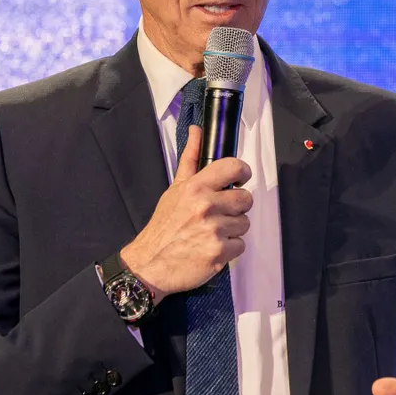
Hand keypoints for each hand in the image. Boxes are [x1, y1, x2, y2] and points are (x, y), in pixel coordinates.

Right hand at [120, 125, 251, 301]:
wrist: (149, 264)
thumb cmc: (164, 226)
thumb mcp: (175, 189)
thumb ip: (190, 159)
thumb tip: (197, 130)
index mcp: (196, 187)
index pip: (234, 167)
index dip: (242, 173)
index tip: (239, 180)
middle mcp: (206, 206)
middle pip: (246, 199)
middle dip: (236, 207)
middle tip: (219, 214)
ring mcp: (214, 230)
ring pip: (244, 223)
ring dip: (232, 229)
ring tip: (211, 233)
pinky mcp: (219, 252)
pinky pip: (240, 245)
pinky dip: (229, 249)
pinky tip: (212, 247)